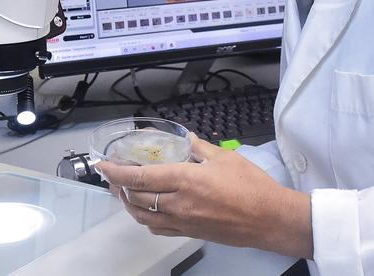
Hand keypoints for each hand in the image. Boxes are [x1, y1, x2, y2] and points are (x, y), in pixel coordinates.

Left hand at [96, 134, 313, 258]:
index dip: (117, 171)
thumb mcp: (226, 158)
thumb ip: (200, 148)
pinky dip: (145, 219)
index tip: (105, 165)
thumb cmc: (252, 188)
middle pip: (135, 197)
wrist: (269, 219)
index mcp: (186, 180)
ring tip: (125, 191)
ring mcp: (183, 222)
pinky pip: (158, 229)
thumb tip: (188, 140)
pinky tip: (146, 210)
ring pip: (142, 216)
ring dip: (129, 203)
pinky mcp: (189, 233)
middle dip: (119, 186)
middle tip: (113, 175)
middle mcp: (179, 204)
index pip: (140, 177)